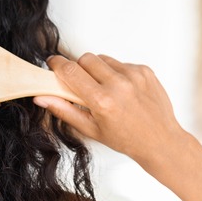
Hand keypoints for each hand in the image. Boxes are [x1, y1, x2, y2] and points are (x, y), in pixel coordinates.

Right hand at [34, 53, 188, 164]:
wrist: (160, 141)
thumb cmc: (126, 139)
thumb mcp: (90, 129)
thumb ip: (63, 110)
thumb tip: (41, 97)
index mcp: (102, 101)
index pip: (71, 71)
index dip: (57, 64)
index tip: (53, 63)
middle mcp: (119, 85)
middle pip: (85, 59)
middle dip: (78, 68)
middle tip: (81, 83)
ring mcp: (134, 76)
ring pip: (103, 58)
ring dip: (98, 70)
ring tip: (104, 89)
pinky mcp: (145, 71)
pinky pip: (120, 62)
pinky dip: (116, 73)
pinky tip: (121, 90)